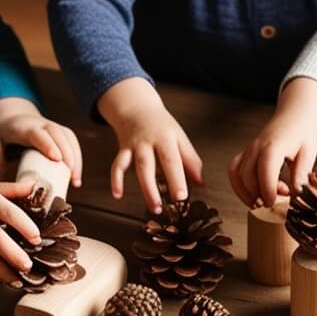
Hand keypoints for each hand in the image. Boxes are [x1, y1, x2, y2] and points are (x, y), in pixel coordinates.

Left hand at [0, 97, 81, 187]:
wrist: (14, 115)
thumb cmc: (4, 134)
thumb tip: (8, 184)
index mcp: (24, 127)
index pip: (38, 134)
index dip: (48, 145)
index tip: (57, 159)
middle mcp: (41, 124)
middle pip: (58, 135)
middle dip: (67, 154)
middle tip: (70, 176)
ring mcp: (53, 126)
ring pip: (68, 138)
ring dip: (75, 159)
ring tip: (75, 181)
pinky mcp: (61, 131)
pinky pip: (72, 142)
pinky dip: (77, 158)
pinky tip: (76, 176)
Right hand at [97, 77, 202, 213]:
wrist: (138, 108)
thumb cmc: (162, 126)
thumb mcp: (180, 138)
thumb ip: (191, 160)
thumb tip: (201, 183)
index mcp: (167, 138)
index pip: (173, 160)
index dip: (178, 179)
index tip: (182, 196)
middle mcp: (150, 142)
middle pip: (153, 165)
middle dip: (159, 186)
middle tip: (167, 207)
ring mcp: (135, 146)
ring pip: (139, 168)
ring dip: (146, 189)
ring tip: (154, 207)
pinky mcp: (123, 150)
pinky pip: (117, 165)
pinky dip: (116, 179)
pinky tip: (117, 194)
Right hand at [229, 77, 316, 208]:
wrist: (296, 112)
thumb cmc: (303, 131)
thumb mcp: (309, 153)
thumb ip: (300, 175)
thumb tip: (296, 195)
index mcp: (274, 145)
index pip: (265, 170)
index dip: (268, 190)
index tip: (274, 203)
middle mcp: (258, 146)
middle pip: (247, 175)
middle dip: (256, 194)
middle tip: (273, 204)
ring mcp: (250, 148)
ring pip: (236, 173)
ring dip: (244, 192)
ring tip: (258, 203)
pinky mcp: (247, 152)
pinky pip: (235, 169)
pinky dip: (238, 184)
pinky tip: (251, 194)